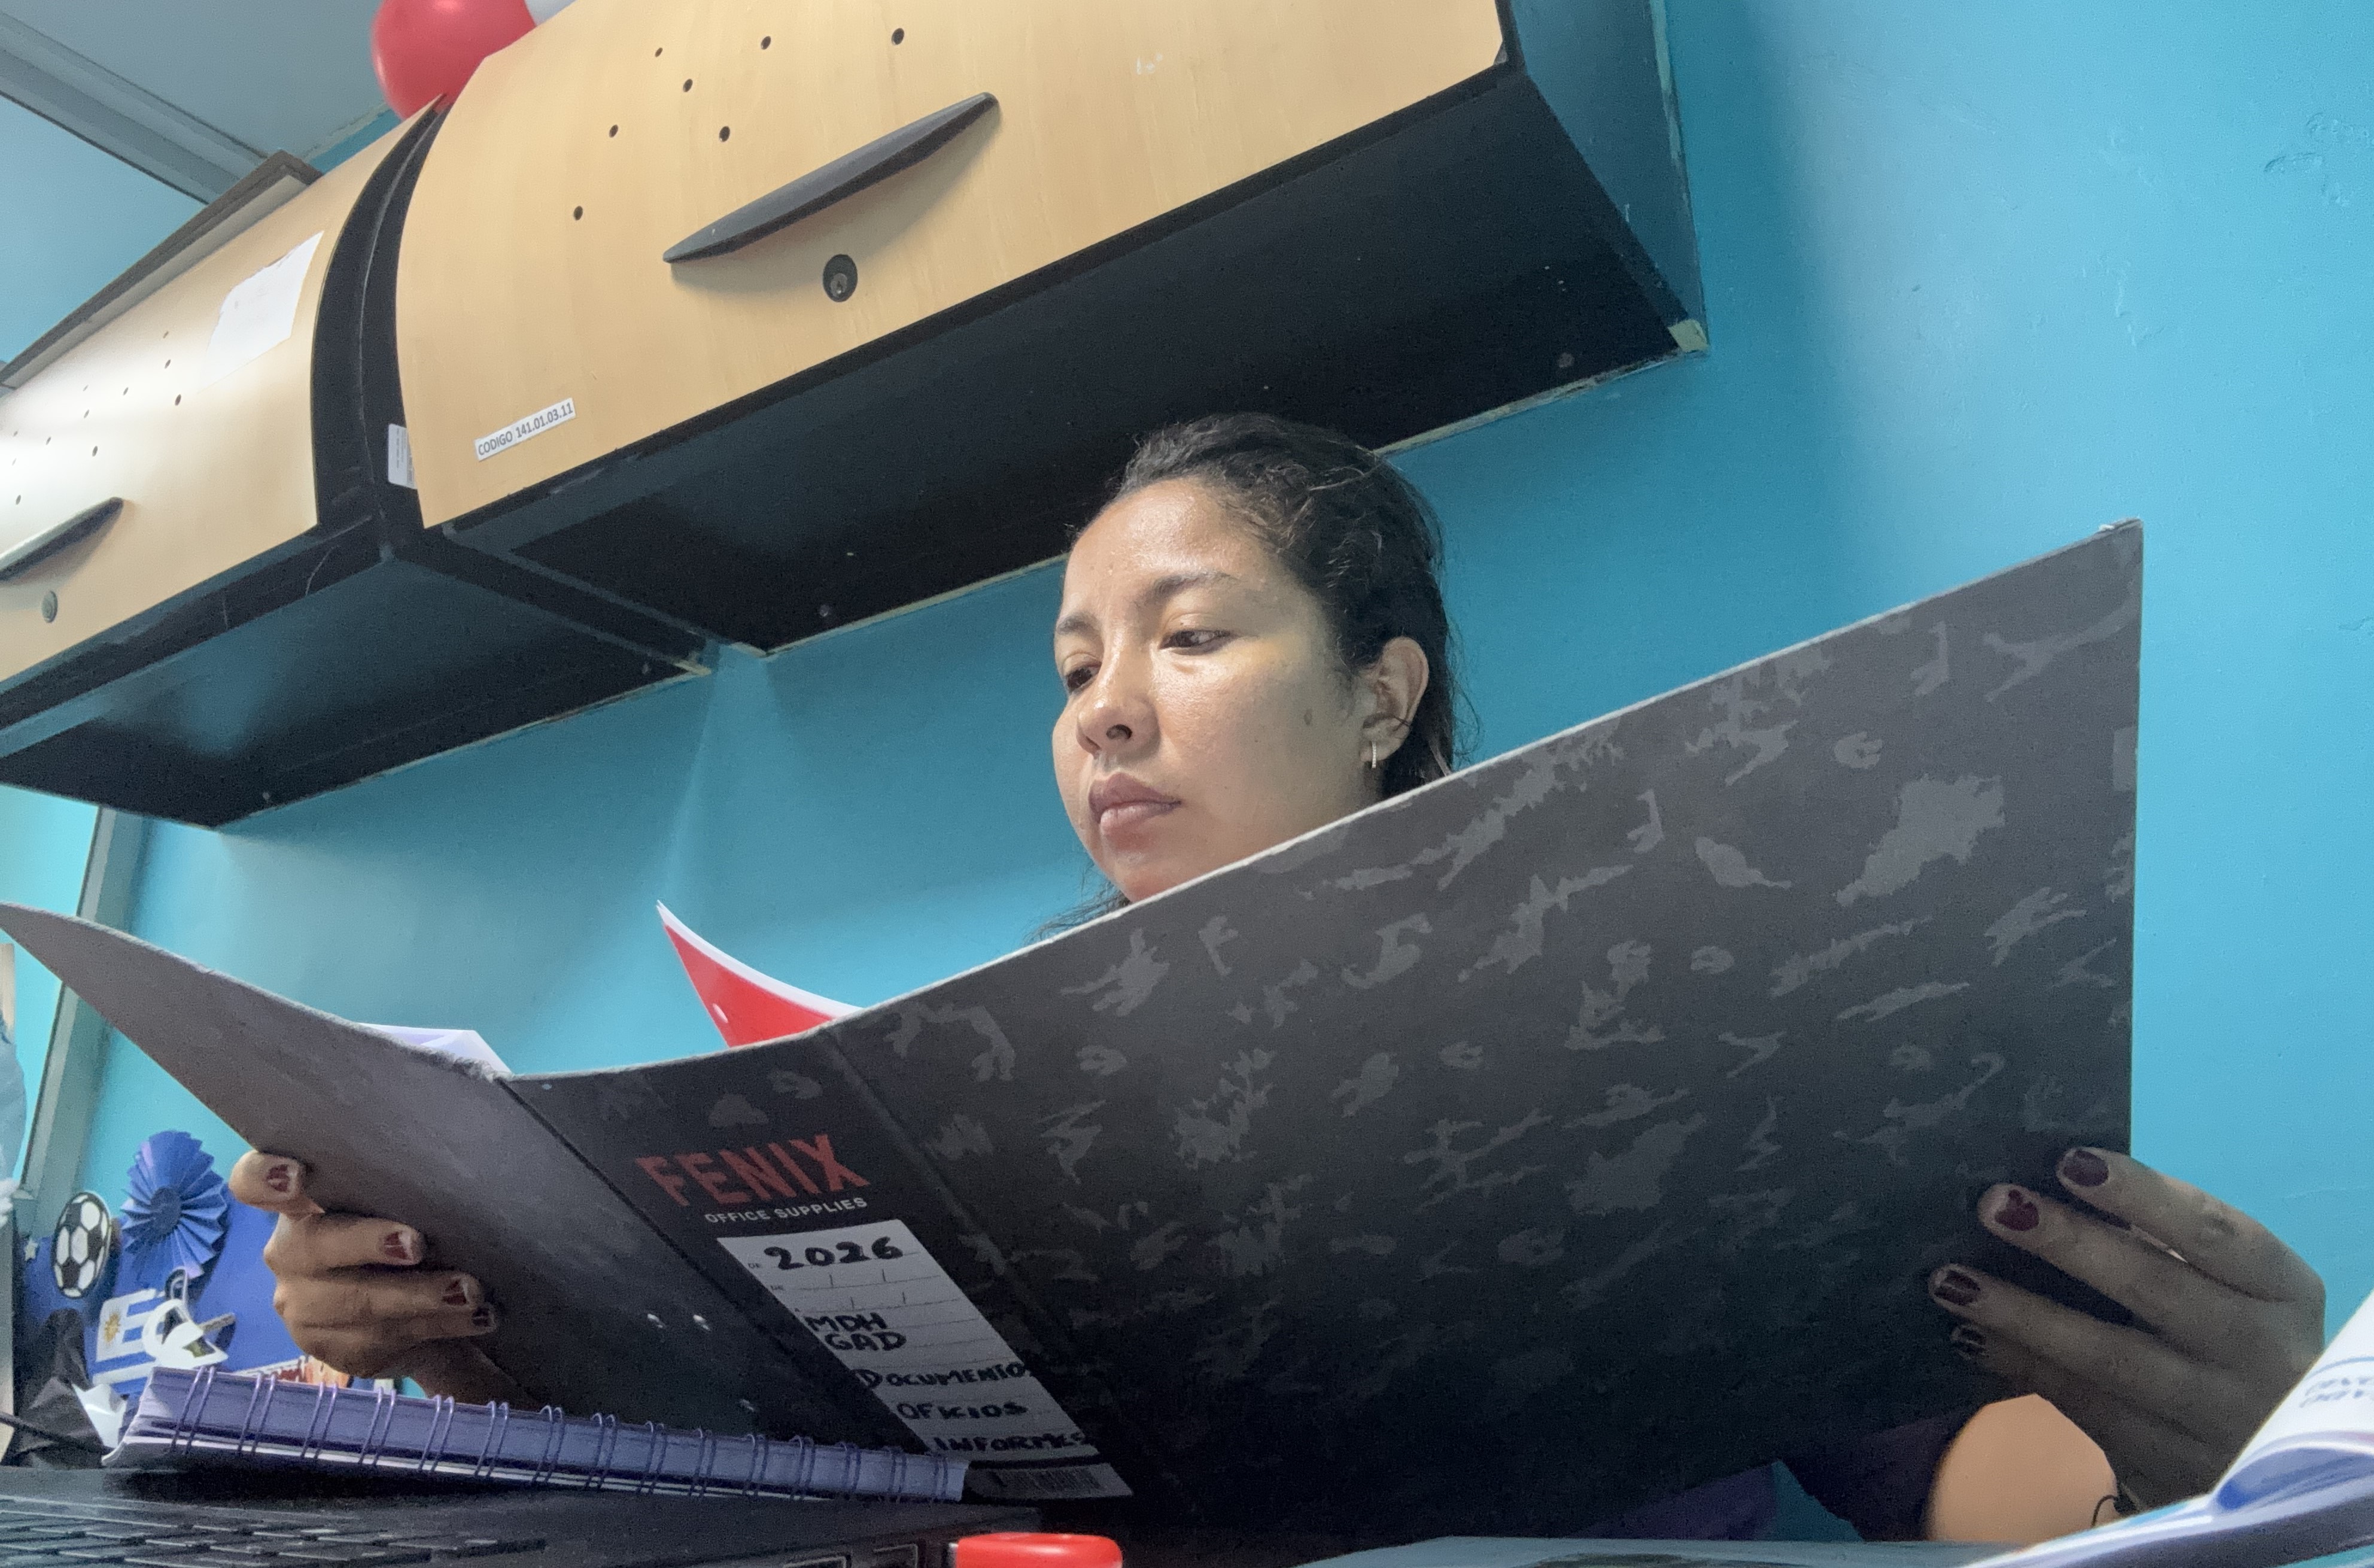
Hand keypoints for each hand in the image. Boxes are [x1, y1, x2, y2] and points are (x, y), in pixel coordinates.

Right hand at [228, 1151, 526, 1403]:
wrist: (419, 1312)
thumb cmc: (414, 1235)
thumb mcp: (409, 1203)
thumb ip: (405, 1183)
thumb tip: (461, 1147)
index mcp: (302, 1203)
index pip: (254, 1183)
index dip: (264, 1177)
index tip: (296, 1176)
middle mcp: (291, 1252)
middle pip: (313, 1245)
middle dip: (368, 1243)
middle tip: (417, 1244)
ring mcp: (304, 1304)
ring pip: (354, 1302)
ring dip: (419, 1295)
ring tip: (470, 1292)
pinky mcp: (330, 1348)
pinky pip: (379, 1339)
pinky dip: (436, 1326)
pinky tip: (475, 1318)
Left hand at [1928, 1148, 2324, 1506]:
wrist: (2272, 1457)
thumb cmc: (2228, 1333)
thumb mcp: (2230, 1288)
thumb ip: (2161, 1244)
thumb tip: (2049, 1187)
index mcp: (2281, 1288)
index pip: (2214, 1232)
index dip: (2142, 1194)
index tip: (2070, 1160)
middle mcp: (2261, 1353)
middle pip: (2157, 1290)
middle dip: (2069, 1244)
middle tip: (1994, 1204)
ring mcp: (2218, 1417)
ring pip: (2110, 1359)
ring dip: (2023, 1315)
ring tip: (1952, 1280)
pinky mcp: (2170, 1465)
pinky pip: (2084, 1407)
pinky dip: (2023, 1366)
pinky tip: (1971, 1335)